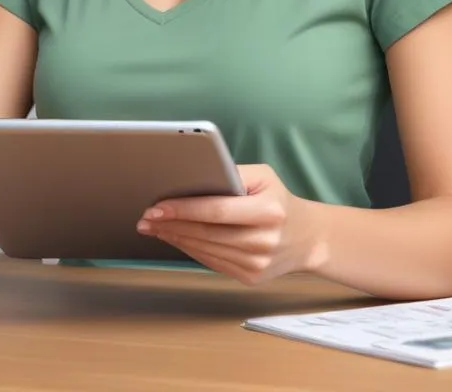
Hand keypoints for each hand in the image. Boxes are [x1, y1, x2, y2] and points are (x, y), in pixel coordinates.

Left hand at [136, 163, 324, 284]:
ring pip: (205, 250)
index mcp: (268, 210)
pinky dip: (189, 249)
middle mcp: (263, 240)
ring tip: (153, 226)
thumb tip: (193, 175)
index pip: (217, 210)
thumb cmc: (278, 200)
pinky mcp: (250, 277)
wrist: (307, 238)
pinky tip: (174, 238)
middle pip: (206, 233)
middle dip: (171, 224)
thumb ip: (232, 174)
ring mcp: (257, 263)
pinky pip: (212, 262)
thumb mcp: (264, 176)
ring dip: (174, 238)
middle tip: (145, 217)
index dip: (184, 209)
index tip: (157, 206)